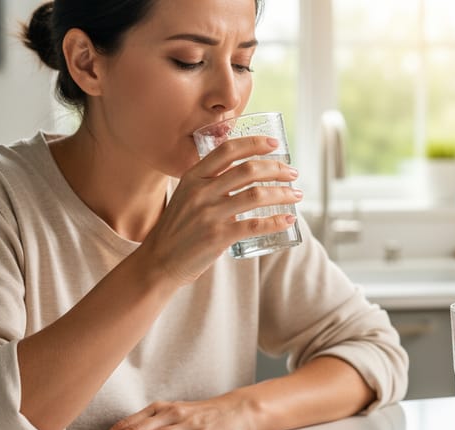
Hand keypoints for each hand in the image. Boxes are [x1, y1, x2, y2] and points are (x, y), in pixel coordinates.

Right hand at [141, 136, 301, 285]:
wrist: (158, 261)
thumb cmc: (177, 228)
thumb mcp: (186, 195)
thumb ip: (208, 182)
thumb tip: (242, 171)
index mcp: (193, 176)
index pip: (228, 150)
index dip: (255, 143)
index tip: (275, 144)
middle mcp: (201, 192)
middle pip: (248, 170)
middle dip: (277, 169)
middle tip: (292, 174)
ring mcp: (209, 214)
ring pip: (256, 195)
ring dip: (282, 193)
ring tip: (296, 195)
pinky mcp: (218, 237)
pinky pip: (255, 225)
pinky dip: (276, 221)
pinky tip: (288, 219)